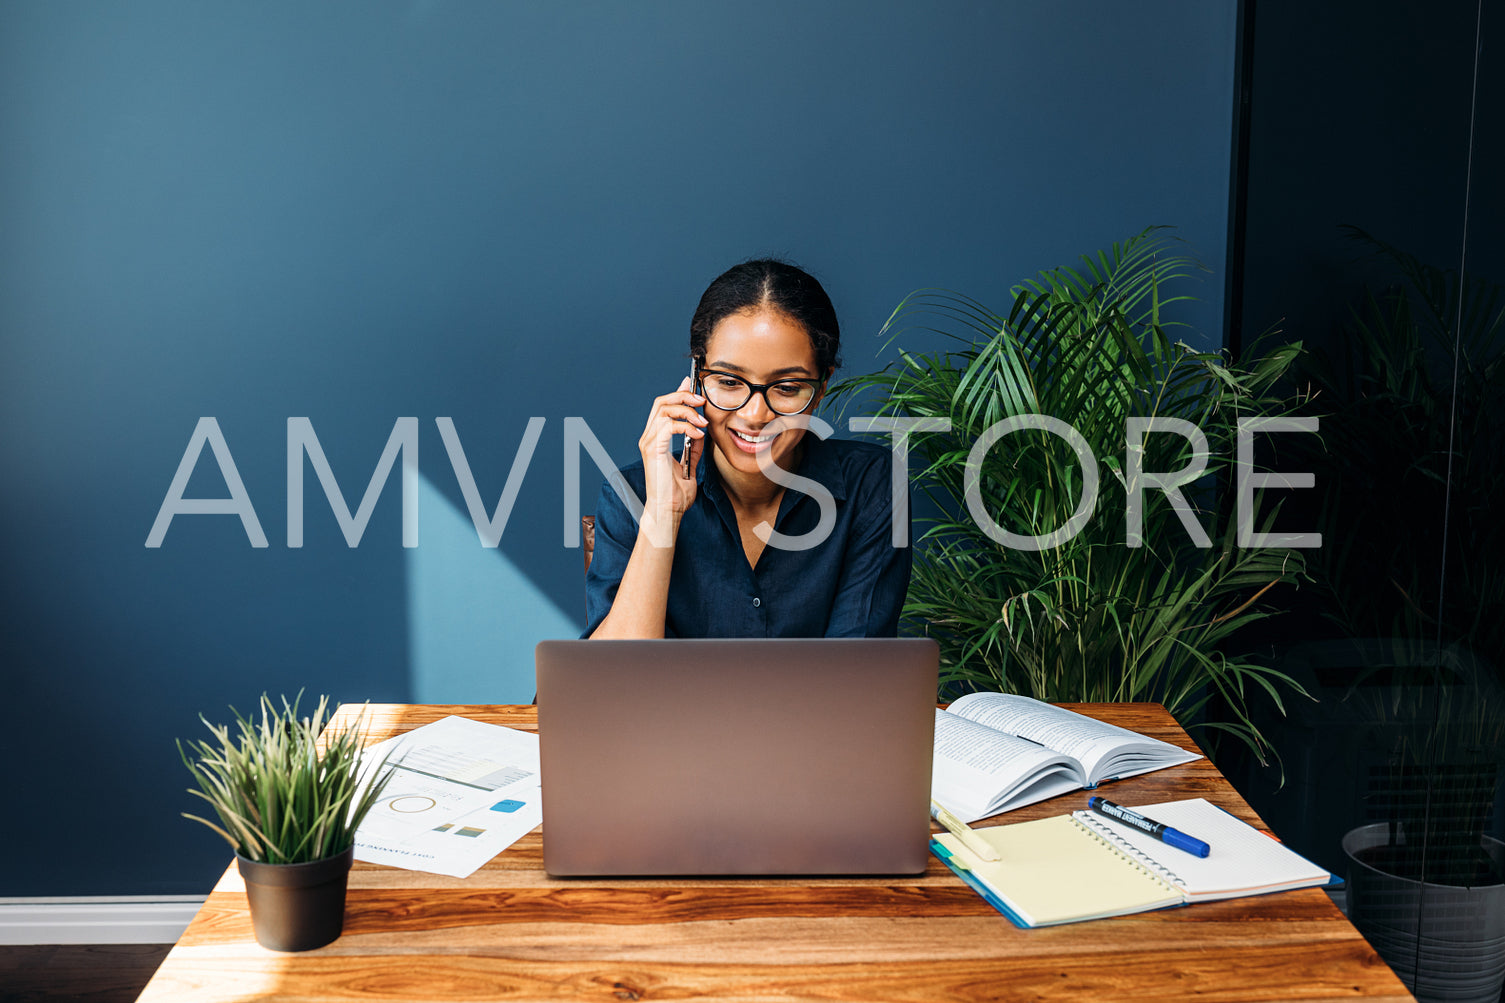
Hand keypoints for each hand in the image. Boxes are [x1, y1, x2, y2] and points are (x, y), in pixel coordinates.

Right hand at [637, 376, 706, 538]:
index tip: (693, 387)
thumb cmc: (676, 494)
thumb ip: (692, 447)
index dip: (678, 393)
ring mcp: (649, 443)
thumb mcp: (689, 465)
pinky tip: (697, 434)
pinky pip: (668, 425)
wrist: (669, 510)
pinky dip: (685, 426)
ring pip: (664, 409)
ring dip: (686, 410)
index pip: (663, 407)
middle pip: (661, 402)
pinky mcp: (653, 450)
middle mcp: (649, 438)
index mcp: (655, 439)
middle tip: (702, 400)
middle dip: (683, 396)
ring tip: (702, 421)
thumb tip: (700, 431)